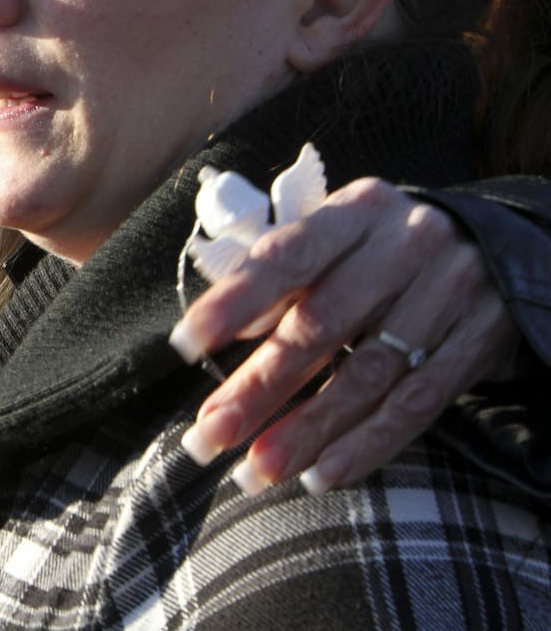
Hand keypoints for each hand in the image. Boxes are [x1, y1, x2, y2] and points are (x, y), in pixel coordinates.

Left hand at [169, 177, 519, 494]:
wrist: (499, 248)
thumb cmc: (382, 249)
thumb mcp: (338, 240)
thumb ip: (286, 278)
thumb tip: (229, 329)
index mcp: (356, 211)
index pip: (286, 256)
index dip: (234, 301)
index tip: (186, 344)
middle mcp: (405, 245)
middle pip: (320, 325)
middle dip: (259, 387)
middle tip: (210, 434)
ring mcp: (450, 292)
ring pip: (366, 374)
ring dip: (305, 430)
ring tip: (256, 471)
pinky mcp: (482, 340)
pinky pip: (417, 403)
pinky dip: (367, 444)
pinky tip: (322, 474)